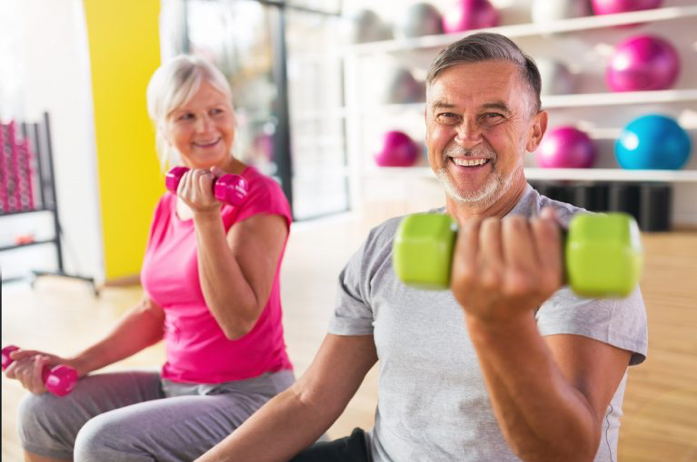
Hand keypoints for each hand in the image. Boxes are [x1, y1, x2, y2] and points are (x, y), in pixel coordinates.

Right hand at [4, 348, 68, 393]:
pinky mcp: (44, 389)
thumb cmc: (54, 361)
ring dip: (34, 361)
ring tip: (44, 359)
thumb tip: (11, 355)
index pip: (10, 373)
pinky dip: (38, 366)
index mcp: (24, 380)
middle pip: (19, 371)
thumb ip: (24, 354)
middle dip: (29, 360)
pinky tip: (43, 360)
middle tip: (40, 358)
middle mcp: (28, 386)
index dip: (18, 362)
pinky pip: (35, 378)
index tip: (29, 357)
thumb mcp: (37, 354)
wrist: (72, 365)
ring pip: (26, 373)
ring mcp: (36, 389)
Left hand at [176, 167, 221, 212]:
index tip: (212, 178)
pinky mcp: (180, 193)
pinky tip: (195, 179)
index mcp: (207, 199)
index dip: (209, 175)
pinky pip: (184, 176)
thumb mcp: (223, 190)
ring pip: (190, 173)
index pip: (204, 178)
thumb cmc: (217, 199)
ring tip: (202, 177)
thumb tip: (212, 168)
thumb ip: (222, 177)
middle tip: (207, 176)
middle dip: (203, 171)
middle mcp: (195, 198)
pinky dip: (190, 174)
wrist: (204, 213)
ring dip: (197, 172)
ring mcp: (186, 196)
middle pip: (196, 173)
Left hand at [451, 208, 562, 324]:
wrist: (496, 319)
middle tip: (511, 238)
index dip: (538, 223)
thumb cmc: (525, 289)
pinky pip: (470, 229)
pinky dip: (475, 225)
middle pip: (516, 224)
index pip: (543, 228)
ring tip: (496, 240)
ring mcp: (489, 278)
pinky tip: (478, 233)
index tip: (534, 232)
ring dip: (494, 226)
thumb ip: (555, 244)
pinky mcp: (464, 273)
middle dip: (514, 225)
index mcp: (546, 280)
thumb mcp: (550, 276)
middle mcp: (519, 281)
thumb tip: (548, 213)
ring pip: (492, 224)